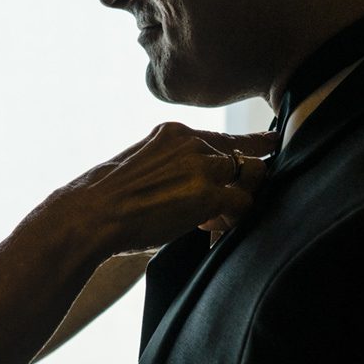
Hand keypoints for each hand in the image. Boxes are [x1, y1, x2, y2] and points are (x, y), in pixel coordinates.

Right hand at [56, 124, 271, 255]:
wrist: (90, 215)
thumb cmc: (107, 201)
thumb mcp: (141, 165)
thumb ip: (173, 165)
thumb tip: (194, 186)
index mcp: (174, 133)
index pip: (224, 137)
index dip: (253, 143)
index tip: (273, 143)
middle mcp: (192, 142)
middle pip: (243, 158)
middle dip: (244, 183)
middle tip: (226, 207)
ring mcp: (203, 167)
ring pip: (250, 178)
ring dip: (238, 202)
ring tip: (212, 221)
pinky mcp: (209, 195)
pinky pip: (243, 205)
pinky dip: (231, 221)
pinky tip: (207, 230)